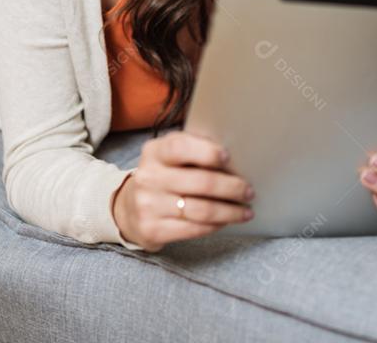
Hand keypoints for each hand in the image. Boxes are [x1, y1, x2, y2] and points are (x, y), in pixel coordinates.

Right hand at [111, 130, 254, 251]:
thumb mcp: (170, 157)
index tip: (228, 157)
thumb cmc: (162, 177)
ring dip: (230, 211)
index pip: (180, 147)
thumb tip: (237, 154)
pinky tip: (226, 221)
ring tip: (245, 210)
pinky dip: (216, 225)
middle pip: (201, 183)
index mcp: (154, 152)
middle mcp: (148, 177)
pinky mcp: (153, 229)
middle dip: (232, 187)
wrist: (128, 209)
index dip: (207, 152)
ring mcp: (148, 205)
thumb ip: (194, 150)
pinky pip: (194, 229)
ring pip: (201, 210)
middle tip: (248, 190)